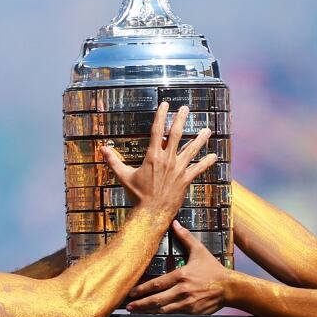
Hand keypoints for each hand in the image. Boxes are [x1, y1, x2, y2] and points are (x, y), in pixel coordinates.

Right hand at [100, 102, 216, 211]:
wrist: (151, 212)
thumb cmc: (137, 195)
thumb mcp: (124, 176)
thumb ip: (114, 161)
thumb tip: (102, 149)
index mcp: (153, 156)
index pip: (157, 130)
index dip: (161, 116)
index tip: (165, 104)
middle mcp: (167, 159)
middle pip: (176, 134)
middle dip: (181, 119)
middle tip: (186, 109)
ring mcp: (178, 169)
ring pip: (192, 149)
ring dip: (200, 139)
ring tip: (207, 130)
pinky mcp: (186, 179)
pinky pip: (199, 169)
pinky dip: (207, 162)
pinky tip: (214, 156)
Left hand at [127, 221, 226, 313]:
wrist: (229, 287)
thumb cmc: (213, 269)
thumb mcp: (199, 251)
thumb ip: (185, 237)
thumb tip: (174, 223)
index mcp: (182, 275)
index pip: (157, 284)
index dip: (142, 289)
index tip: (131, 292)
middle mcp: (182, 290)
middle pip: (157, 300)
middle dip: (140, 304)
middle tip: (127, 306)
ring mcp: (187, 303)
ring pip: (163, 310)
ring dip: (148, 311)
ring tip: (135, 311)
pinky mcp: (192, 312)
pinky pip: (174, 314)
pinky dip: (162, 314)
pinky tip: (152, 315)